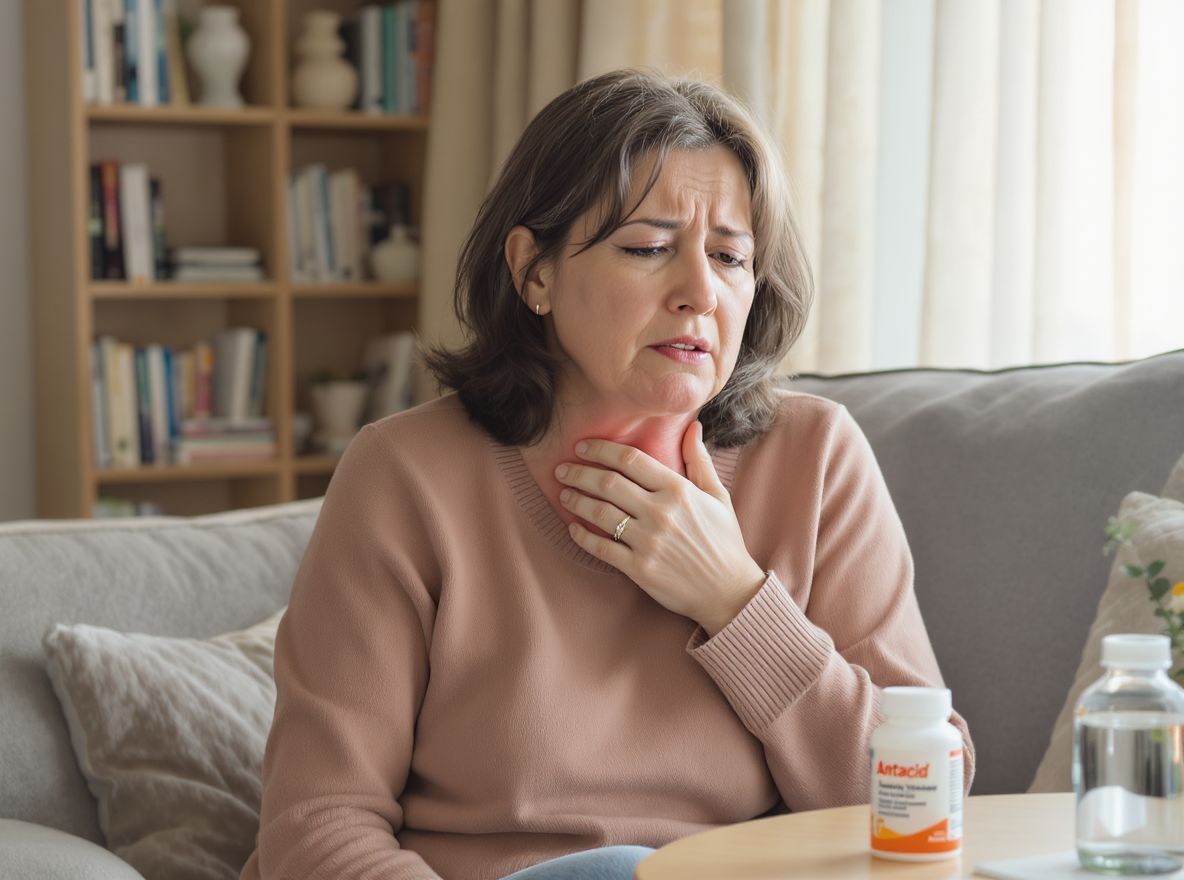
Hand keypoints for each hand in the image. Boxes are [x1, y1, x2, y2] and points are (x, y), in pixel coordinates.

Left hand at [556, 420, 766, 634]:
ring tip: (563, 494)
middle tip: (561, 469)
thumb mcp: (718, 496)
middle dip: (579, 473)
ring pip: (600, 513)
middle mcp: (661, 512)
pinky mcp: (639, 568)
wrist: (729, 592)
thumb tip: (692, 426)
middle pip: (608, 483)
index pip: (630, 459)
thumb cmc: (724, 541)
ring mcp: (649, 541)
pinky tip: (573, 527)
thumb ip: (699, 460)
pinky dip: (582, 536)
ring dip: (576, 501)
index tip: (582, 447)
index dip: (601, 449)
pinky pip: (601, 548)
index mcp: (679, 490)